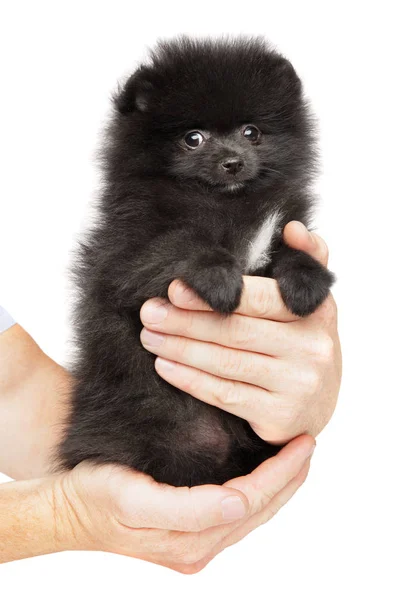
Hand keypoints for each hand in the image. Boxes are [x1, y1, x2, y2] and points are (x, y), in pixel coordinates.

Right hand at [46, 434, 313, 572]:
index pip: (251, 502)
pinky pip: (235, 514)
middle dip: (289, 479)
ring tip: (295, 457)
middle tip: (308, 444)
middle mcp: (198, 547)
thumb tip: (238, 504)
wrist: (66, 511)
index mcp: (189, 540)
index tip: (301, 444)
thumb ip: (187, 510)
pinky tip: (264, 475)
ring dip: (278, 486)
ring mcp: (194, 544)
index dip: (280, 474)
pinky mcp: (188, 535)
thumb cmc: (94, 498)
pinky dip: (258, 492)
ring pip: (252, 514)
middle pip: (259, 511)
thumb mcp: (133, 500)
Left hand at [140, 221, 340, 444]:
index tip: (174, 289)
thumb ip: (305, 261)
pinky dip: (191, 380)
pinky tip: (165, 366)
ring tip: (149, 337)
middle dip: (185, 321)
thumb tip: (291, 227)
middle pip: (235, 331)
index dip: (215, 295)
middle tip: (149, 313)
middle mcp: (310, 348)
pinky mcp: (278, 417)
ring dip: (181, 348)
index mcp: (317, 312)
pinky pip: (225, 395)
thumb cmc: (303, 345)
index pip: (259, 299)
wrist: (318, 406)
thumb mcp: (313, 303)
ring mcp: (296, 385)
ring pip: (226, 363)